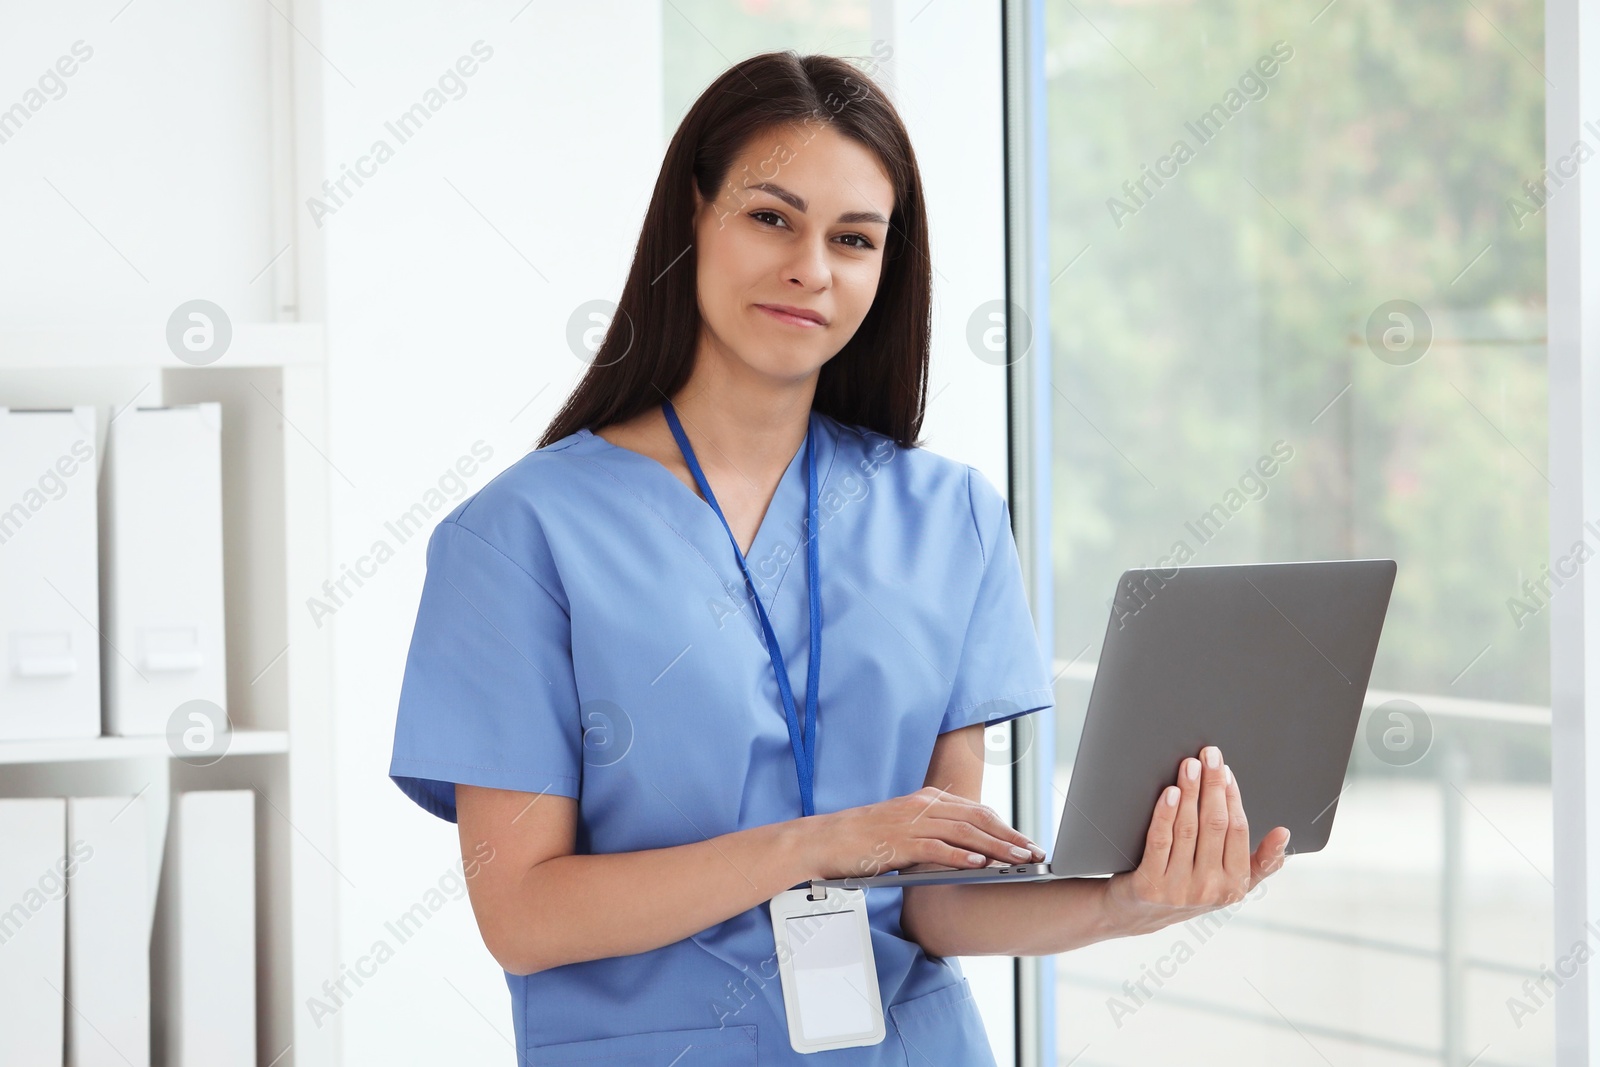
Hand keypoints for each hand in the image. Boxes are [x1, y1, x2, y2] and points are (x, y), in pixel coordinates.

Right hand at [806, 787, 1046, 880]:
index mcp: (926, 800)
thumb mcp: (903, 828)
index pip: (976, 809)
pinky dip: (962, 856)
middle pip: (978, 817)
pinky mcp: (899, 842)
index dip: (1005, 825)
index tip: (1027, 841)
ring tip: (1019, 860)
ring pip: (965, 832)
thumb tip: (968, 851)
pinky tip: (981, 865)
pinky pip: (937, 848)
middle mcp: (922, 806)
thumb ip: (933, 832)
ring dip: (996, 847)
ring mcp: (911, 823)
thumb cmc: (863, 840)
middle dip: (1010, 835)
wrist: (824, 840)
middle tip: (1035, 852)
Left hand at [1102, 745, 1289, 936]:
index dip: (1232, 797)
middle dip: (1212, 785)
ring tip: (1189, 765)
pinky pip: (1160, 841)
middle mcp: (1209, 888)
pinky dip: (1165, 814)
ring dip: (1190, 792)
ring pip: (1188, 829)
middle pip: (1214, 825)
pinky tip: (1169, 792)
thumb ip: (1259, 862)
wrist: (1138, 913)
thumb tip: (1284, 834)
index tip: (1226, 770)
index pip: (1237, 830)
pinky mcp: (1150, 885)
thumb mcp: (1229, 884)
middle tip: (1209, 754)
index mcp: (1234, 885)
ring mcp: (1179, 888)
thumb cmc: (1188, 887)